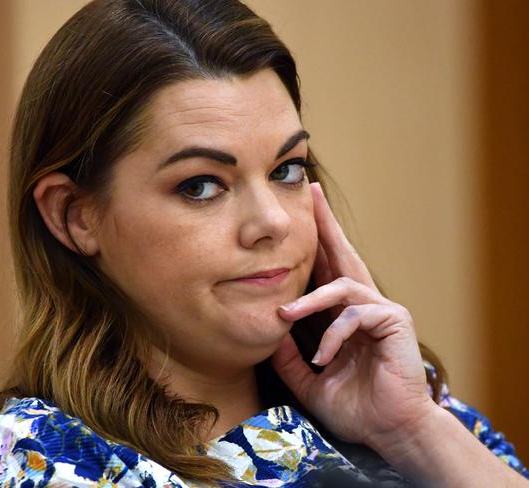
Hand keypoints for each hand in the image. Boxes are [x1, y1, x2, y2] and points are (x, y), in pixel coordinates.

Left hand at [271, 182, 434, 447]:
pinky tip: (324, 359)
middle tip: (309, 192)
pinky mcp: (395, 321)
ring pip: (343, 284)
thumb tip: (268, 332)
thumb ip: (289, 357)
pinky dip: (334, 335)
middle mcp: (363, 304)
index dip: (313, 242)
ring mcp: (381, 310)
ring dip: (310, 299)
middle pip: (342, 254)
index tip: (299, 213)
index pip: (326, 269)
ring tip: (286, 316)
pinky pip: (355, 315)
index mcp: (344, 313)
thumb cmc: (355, 406)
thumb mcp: (309, 379)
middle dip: (325, 224)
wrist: (389, 431)